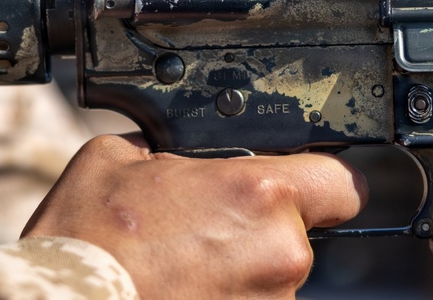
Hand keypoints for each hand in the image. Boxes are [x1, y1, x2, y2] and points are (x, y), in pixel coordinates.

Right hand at [22, 134, 367, 298]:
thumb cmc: (88, 244)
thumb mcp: (118, 158)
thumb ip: (170, 149)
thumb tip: (178, 154)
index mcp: (261, 194)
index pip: (344, 182)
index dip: (328, 178)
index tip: (311, 182)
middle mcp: (281, 255)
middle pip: (297, 232)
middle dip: (257, 228)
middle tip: (202, 227)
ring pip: (271, 276)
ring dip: (238, 269)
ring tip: (180, 265)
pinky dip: (223, 297)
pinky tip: (180, 288)